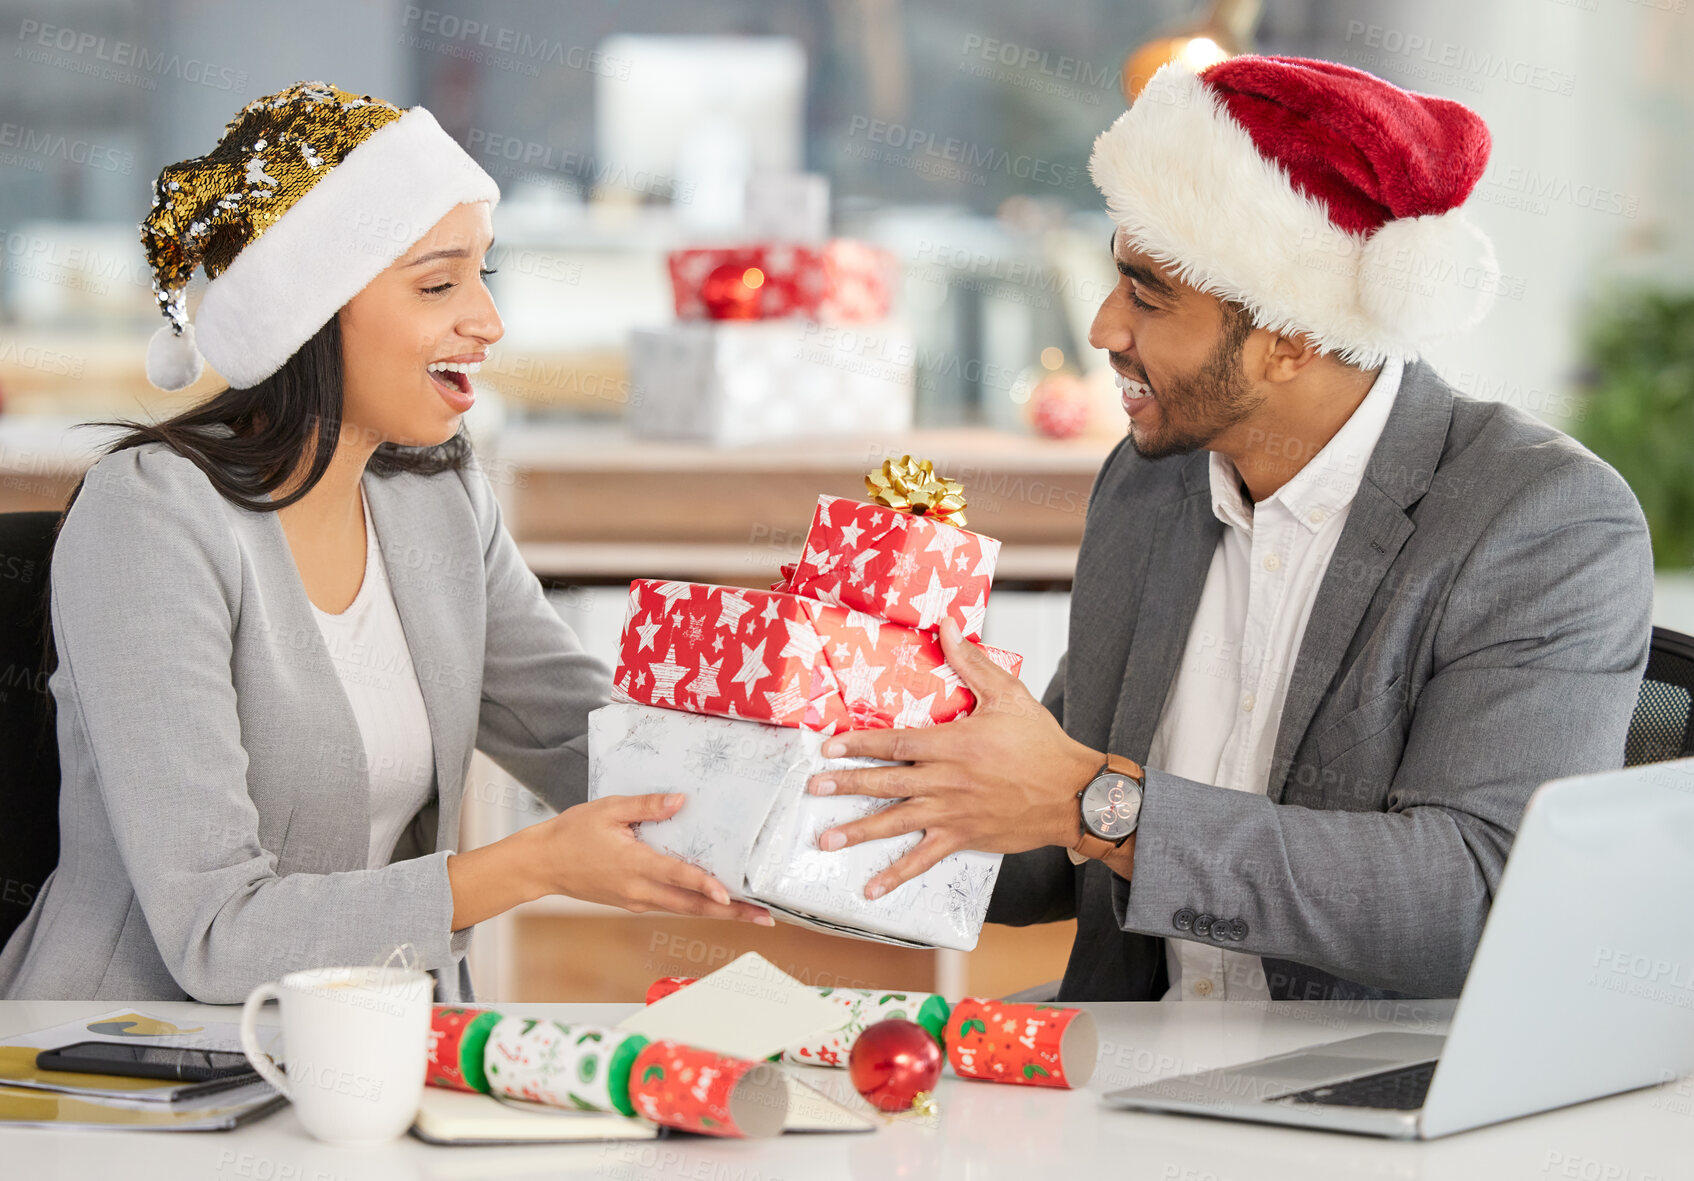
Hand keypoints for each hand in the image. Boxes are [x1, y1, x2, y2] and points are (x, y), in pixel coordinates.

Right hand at [449, 794, 773, 927]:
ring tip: (751, 914)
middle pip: (692, 906)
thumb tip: (680, 801)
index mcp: (634, 866)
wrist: (542, 864)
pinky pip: (671, 906)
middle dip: (730, 913)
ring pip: (684, 909)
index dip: (705, 886)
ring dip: (718, 913)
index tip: (730, 895)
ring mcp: (636, 901)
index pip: (677, 878)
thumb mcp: (608, 810)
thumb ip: (646, 806)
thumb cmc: (572, 833)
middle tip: (764, 918)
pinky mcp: (633, 902)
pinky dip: (696, 906)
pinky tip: (715, 901)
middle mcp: (639, 891)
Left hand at [805, 618, 1107, 898]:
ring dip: (859, 831)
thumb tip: (947, 626)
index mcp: (953, 744)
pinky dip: (897, 875)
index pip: (895, 742)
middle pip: (887, 782)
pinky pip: (924, 858)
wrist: (1074, 794)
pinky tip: (872, 887)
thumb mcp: (1008, 694)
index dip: (859, 744)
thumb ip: (971, 662)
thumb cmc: (1042, 745)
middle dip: (847, 784)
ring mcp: (952, 813)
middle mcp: (946, 780)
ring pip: (897, 822)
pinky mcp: (963, 838)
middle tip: (814, 789)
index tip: (829, 747)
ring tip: (826, 840)